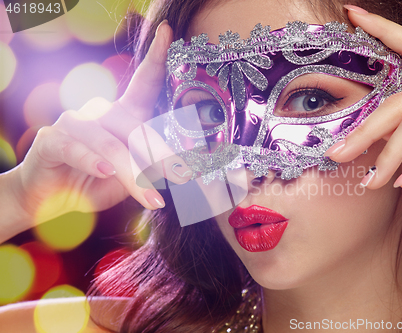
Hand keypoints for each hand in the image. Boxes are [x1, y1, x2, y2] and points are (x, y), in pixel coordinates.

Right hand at [6, 21, 188, 226]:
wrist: (52, 201)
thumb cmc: (96, 183)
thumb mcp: (131, 177)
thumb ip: (150, 167)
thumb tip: (182, 170)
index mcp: (122, 115)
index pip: (142, 83)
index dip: (155, 58)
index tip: (167, 33)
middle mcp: (100, 112)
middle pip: (136, 128)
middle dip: (162, 155)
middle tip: (183, 176)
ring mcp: (74, 123)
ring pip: (111, 145)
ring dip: (134, 174)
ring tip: (153, 197)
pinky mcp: (51, 140)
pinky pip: (76, 149)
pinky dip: (92, 162)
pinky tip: (105, 172)